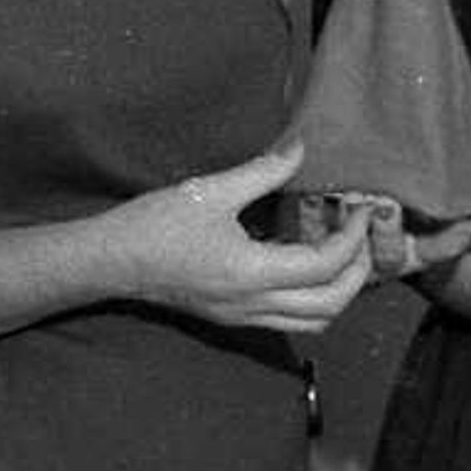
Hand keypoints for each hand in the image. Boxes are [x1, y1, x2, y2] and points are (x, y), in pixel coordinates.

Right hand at [105, 144, 375, 335]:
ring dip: (339, 292)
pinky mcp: (233, 319)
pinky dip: (313, 300)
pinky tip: (307, 266)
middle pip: (331, 305)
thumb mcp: (210, 191)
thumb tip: (299, 149)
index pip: (325, 265)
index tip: (359, 211)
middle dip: (358, 273)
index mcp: (252, 273)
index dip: (352, 239)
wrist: (108, 262)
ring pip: (314, 322)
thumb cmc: (154, 225)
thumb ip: (262, 172)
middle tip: (361, 237)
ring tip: (343, 255)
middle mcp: (253, 304)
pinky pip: (290, 321)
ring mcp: (244, 317)